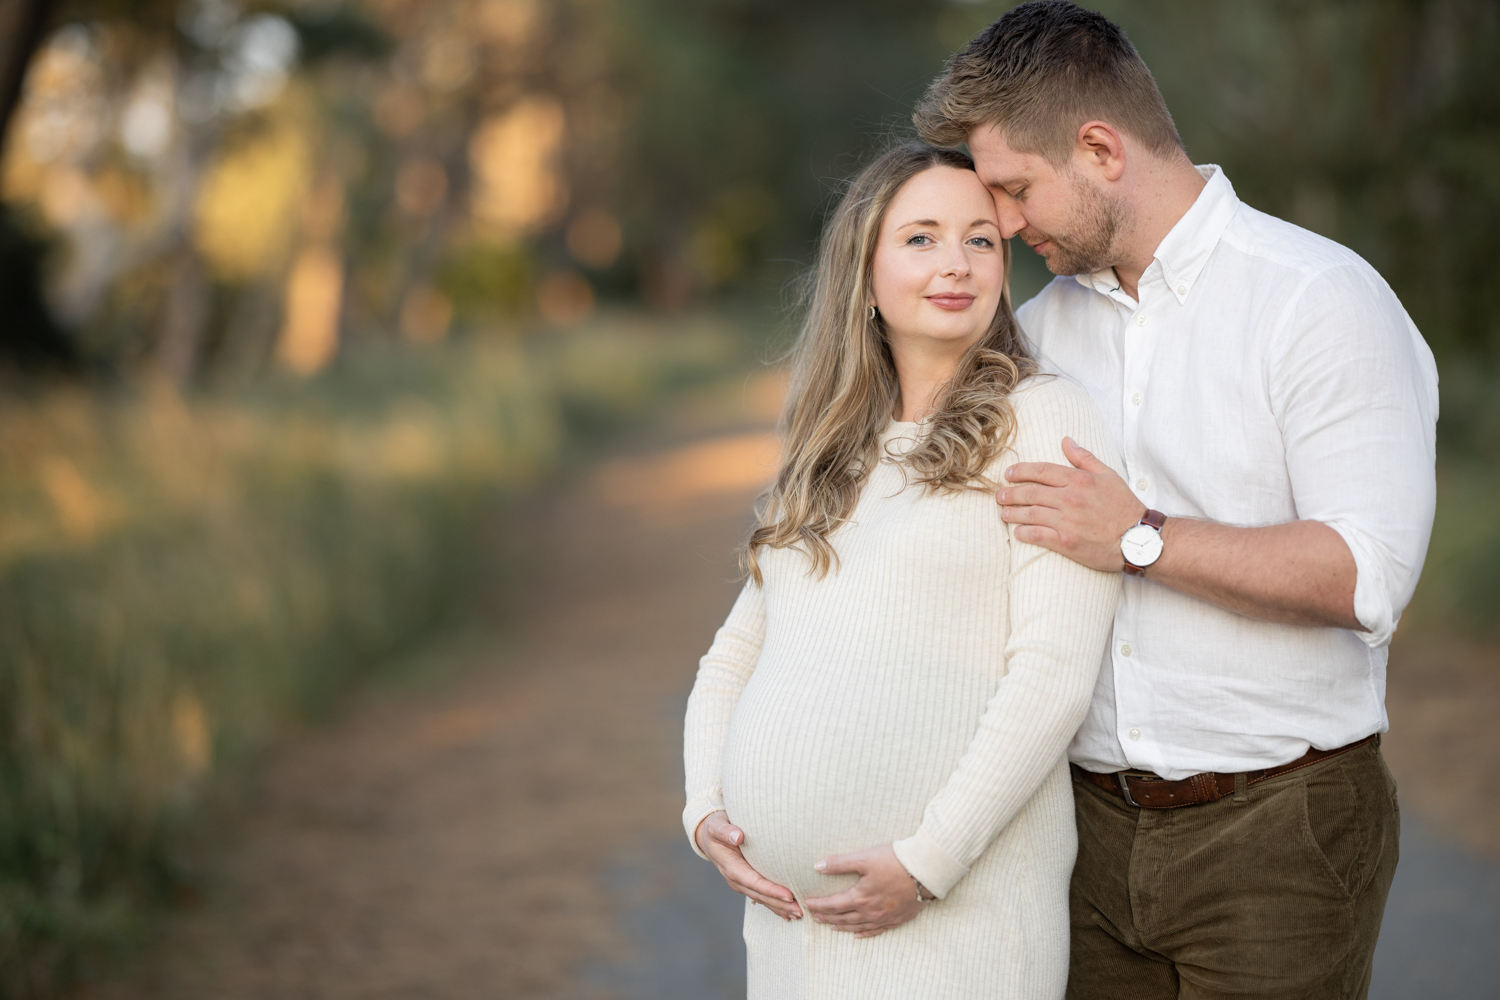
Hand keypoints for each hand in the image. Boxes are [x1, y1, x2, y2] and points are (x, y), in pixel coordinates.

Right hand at [695, 811, 801, 920]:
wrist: (707, 837)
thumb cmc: (714, 828)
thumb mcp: (716, 826)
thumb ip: (725, 832)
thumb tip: (738, 836)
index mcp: (731, 868)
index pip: (754, 882)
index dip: (771, 890)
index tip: (789, 895)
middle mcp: (736, 880)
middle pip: (760, 896)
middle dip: (780, 904)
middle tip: (800, 911)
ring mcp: (741, 883)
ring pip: (762, 899)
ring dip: (780, 908)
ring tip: (799, 915)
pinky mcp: (747, 883)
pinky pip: (761, 896)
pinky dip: (775, 905)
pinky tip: (787, 914)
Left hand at [802, 844, 927, 937]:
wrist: (925, 871)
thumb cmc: (895, 861)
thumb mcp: (864, 858)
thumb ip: (840, 863)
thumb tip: (818, 866)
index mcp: (860, 897)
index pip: (833, 904)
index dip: (819, 905)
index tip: (807, 904)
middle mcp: (870, 912)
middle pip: (843, 918)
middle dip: (827, 917)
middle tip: (815, 917)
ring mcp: (884, 918)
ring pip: (858, 926)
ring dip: (843, 926)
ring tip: (832, 926)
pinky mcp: (898, 919)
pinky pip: (877, 931)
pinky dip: (865, 933)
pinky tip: (859, 934)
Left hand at [997, 436, 1144, 572]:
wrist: (1137, 539)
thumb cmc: (1124, 506)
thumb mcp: (1108, 475)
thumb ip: (1084, 458)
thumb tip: (1066, 441)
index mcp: (1078, 480)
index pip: (1041, 471)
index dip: (1021, 472)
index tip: (1009, 474)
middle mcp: (1069, 499)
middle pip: (1030, 492)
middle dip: (1011, 493)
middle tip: (999, 495)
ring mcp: (1066, 521)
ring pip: (1029, 514)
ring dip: (1012, 512)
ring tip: (1003, 512)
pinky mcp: (1065, 542)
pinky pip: (1037, 535)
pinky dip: (1023, 533)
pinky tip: (1016, 532)